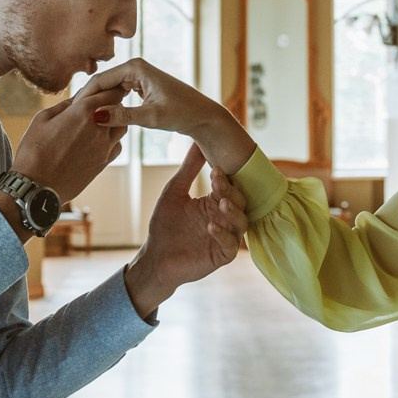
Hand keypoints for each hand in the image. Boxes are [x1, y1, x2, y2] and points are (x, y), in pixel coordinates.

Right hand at [11, 94, 126, 205]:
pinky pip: (117, 146)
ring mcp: (104, 147)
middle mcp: (99, 127)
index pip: (109, 90)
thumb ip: (63, 106)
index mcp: (83, 111)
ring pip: (122, 126)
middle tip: (104, 99)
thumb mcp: (42, 119)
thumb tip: (76, 100)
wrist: (37, 187)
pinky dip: (113, 139)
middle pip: (118, 106)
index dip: (110, 85)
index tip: (107, 84)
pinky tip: (100, 139)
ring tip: (102, 119)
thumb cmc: (34, 151)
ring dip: (115, 119)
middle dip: (113, 100)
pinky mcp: (103, 163)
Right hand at [74, 59, 253, 175]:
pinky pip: (116, 94)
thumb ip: (122, 116)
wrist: (203, 116)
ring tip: (77, 120)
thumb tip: (95, 117)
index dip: (83, 96)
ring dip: (96, 103)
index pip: (100, 79)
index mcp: (136, 67)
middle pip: (101, 83)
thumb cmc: (183, 113)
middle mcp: (134, 67)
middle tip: (68, 118)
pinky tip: (95, 120)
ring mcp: (137, 76)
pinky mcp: (139, 86)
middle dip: (87, 99)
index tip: (69, 112)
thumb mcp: (151, 117)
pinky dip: (107, 105)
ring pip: (108, 89)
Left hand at [124, 146, 241, 316]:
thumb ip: (188, 169)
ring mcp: (225, 237)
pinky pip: (231, 245)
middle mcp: (224, 218)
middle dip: (230, 192)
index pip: (229, 187)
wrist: (155, 257)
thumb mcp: (175, 192)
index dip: (224, 179)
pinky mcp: (221, 255)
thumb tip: (197, 141)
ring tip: (221, 205)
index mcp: (215, 202)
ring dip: (234, 213)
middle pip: (240, 202)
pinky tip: (211, 227)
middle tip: (217, 184)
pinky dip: (223, 235)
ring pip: (242, 223)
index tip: (214, 169)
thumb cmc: (165, 225)